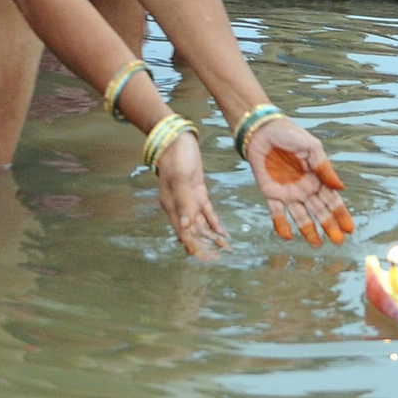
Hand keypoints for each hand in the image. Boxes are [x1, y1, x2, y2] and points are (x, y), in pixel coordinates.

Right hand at [156, 131, 230, 258]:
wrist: (176, 137)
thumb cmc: (176, 155)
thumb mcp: (180, 177)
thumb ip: (183, 201)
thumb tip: (185, 226)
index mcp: (171, 206)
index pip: (184, 233)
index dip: (195, 247)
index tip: (206, 260)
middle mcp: (179, 206)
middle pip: (193, 232)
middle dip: (206, 246)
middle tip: (221, 258)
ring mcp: (188, 199)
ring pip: (201, 224)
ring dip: (212, 237)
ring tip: (226, 249)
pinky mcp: (197, 191)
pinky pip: (207, 212)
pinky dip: (215, 223)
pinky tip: (223, 233)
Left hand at [244, 118, 354, 246]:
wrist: (262, 131)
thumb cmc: (289, 135)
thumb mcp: (311, 147)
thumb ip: (324, 168)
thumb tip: (340, 187)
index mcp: (317, 177)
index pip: (332, 199)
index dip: (341, 214)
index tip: (349, 229)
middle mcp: (305, 188)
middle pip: (320, 211)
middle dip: (329, 226)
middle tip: (338, 243)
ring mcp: (288, 193)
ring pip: (301, 216)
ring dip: (309, 231)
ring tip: (316, 245)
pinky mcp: (271, 193)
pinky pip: (277, 213)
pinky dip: (281, 225)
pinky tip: (287, 236)